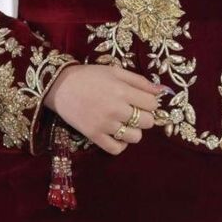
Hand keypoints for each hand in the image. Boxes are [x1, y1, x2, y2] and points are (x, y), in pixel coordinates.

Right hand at [43, 63, 168, 155]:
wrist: (60, 86)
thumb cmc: (90, 76)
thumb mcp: (115, 71)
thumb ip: (139, 80)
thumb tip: (160, 90)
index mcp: (122, 91)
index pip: (152, 104)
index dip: (150, 102)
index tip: (142, 100)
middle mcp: (116, 109)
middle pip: (147, 122)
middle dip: (144, 116)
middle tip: (134, 111)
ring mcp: (105, 125)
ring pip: (135, 137)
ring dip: (134, 130)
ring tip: (125, 122)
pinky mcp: (94, 136)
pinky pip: (117, 149)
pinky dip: (121, 144)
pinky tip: (118, 134)